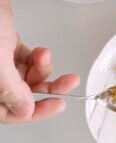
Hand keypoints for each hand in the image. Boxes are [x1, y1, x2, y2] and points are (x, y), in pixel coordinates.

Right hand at [0, 0, 79, 123]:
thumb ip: (10, 88)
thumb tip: (26, 109)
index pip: (8, 112)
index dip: (34, 112)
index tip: (58, 105)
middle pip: (22, 94)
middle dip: (47, 87)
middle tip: (68, 82)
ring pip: (27, 76)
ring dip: (42, 68)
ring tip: (45, 54)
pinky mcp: (5, 46)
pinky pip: (27, 60)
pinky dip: (38, 57)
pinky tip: (41, 51)